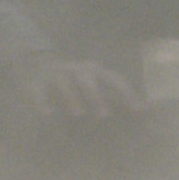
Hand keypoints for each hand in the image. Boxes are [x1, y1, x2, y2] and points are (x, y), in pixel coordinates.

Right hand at [13, 52, 146, 119]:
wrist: (35, 64)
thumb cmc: (73, 80)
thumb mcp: (93, 83)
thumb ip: (113, 95)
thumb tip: (143, 110)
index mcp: (93, 71)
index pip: (113, 79)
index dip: (125, 93)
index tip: (138, 111)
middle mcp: (75, 70)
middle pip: (87, 79)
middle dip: (96, 96)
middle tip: (104, 115)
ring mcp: (55, 74)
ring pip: (64, 83)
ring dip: (72, 97)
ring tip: (78, 114)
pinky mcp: (36, 82)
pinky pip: (38, 91)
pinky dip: (42, 101)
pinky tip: (46, 114)